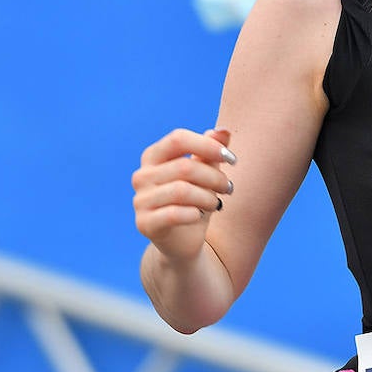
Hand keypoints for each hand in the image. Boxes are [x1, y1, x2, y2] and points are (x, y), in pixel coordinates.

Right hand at [132, 128, 235, 262]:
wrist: (183, 241)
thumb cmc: (195, 200)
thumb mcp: (205, 172)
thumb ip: (210, 150)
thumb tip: (223, 131)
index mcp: (153, 156)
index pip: (178, 138)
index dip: (208, 146)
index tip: (232, 159)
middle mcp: (141, 176)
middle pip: (184, 167)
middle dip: (214, 177)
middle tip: (229, 188)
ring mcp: (140, 200)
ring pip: (182, 191)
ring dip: (208, 197)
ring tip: (217, 203)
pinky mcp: (144, 223)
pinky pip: (173, 214)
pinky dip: (194, 214)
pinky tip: (200, 215)